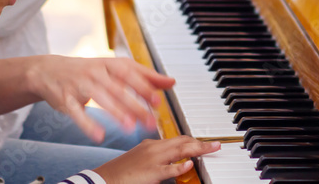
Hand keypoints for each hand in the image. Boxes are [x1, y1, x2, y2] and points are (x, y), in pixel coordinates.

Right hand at [30, 55, 174, 141]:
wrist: (49, 70)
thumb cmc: (88, 70)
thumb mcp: (115, 68)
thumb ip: (143, 76)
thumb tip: (171, 82)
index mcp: (110, 64)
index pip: (130, 73)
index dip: (143, 86)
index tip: (157, 100)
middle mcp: (96, 72)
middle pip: (118, 88)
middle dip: (135, 105)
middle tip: (149, 120)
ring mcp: (80, 85)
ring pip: (100, 99)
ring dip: (116, 113)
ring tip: (130, 126)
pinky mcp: (66, 100)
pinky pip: (78, 113)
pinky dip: (88, 124)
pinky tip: (99, 135)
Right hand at [92, 136, 220, 183]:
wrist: (102, 179)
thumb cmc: (121, 173)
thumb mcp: (141, 160)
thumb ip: (158, 159)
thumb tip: (175, 162)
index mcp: (151, 145)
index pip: (177, 139)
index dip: (193, 140)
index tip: (205, 143)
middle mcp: (153, 148)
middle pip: (181, 141)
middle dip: (200, 142)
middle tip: (215, 144)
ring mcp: (152, 160)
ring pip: (178, 150)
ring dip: (198, 149)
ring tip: (212, 149)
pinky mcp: (150, 173)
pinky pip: (168, 169)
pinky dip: (179, 166)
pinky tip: (189, 163)